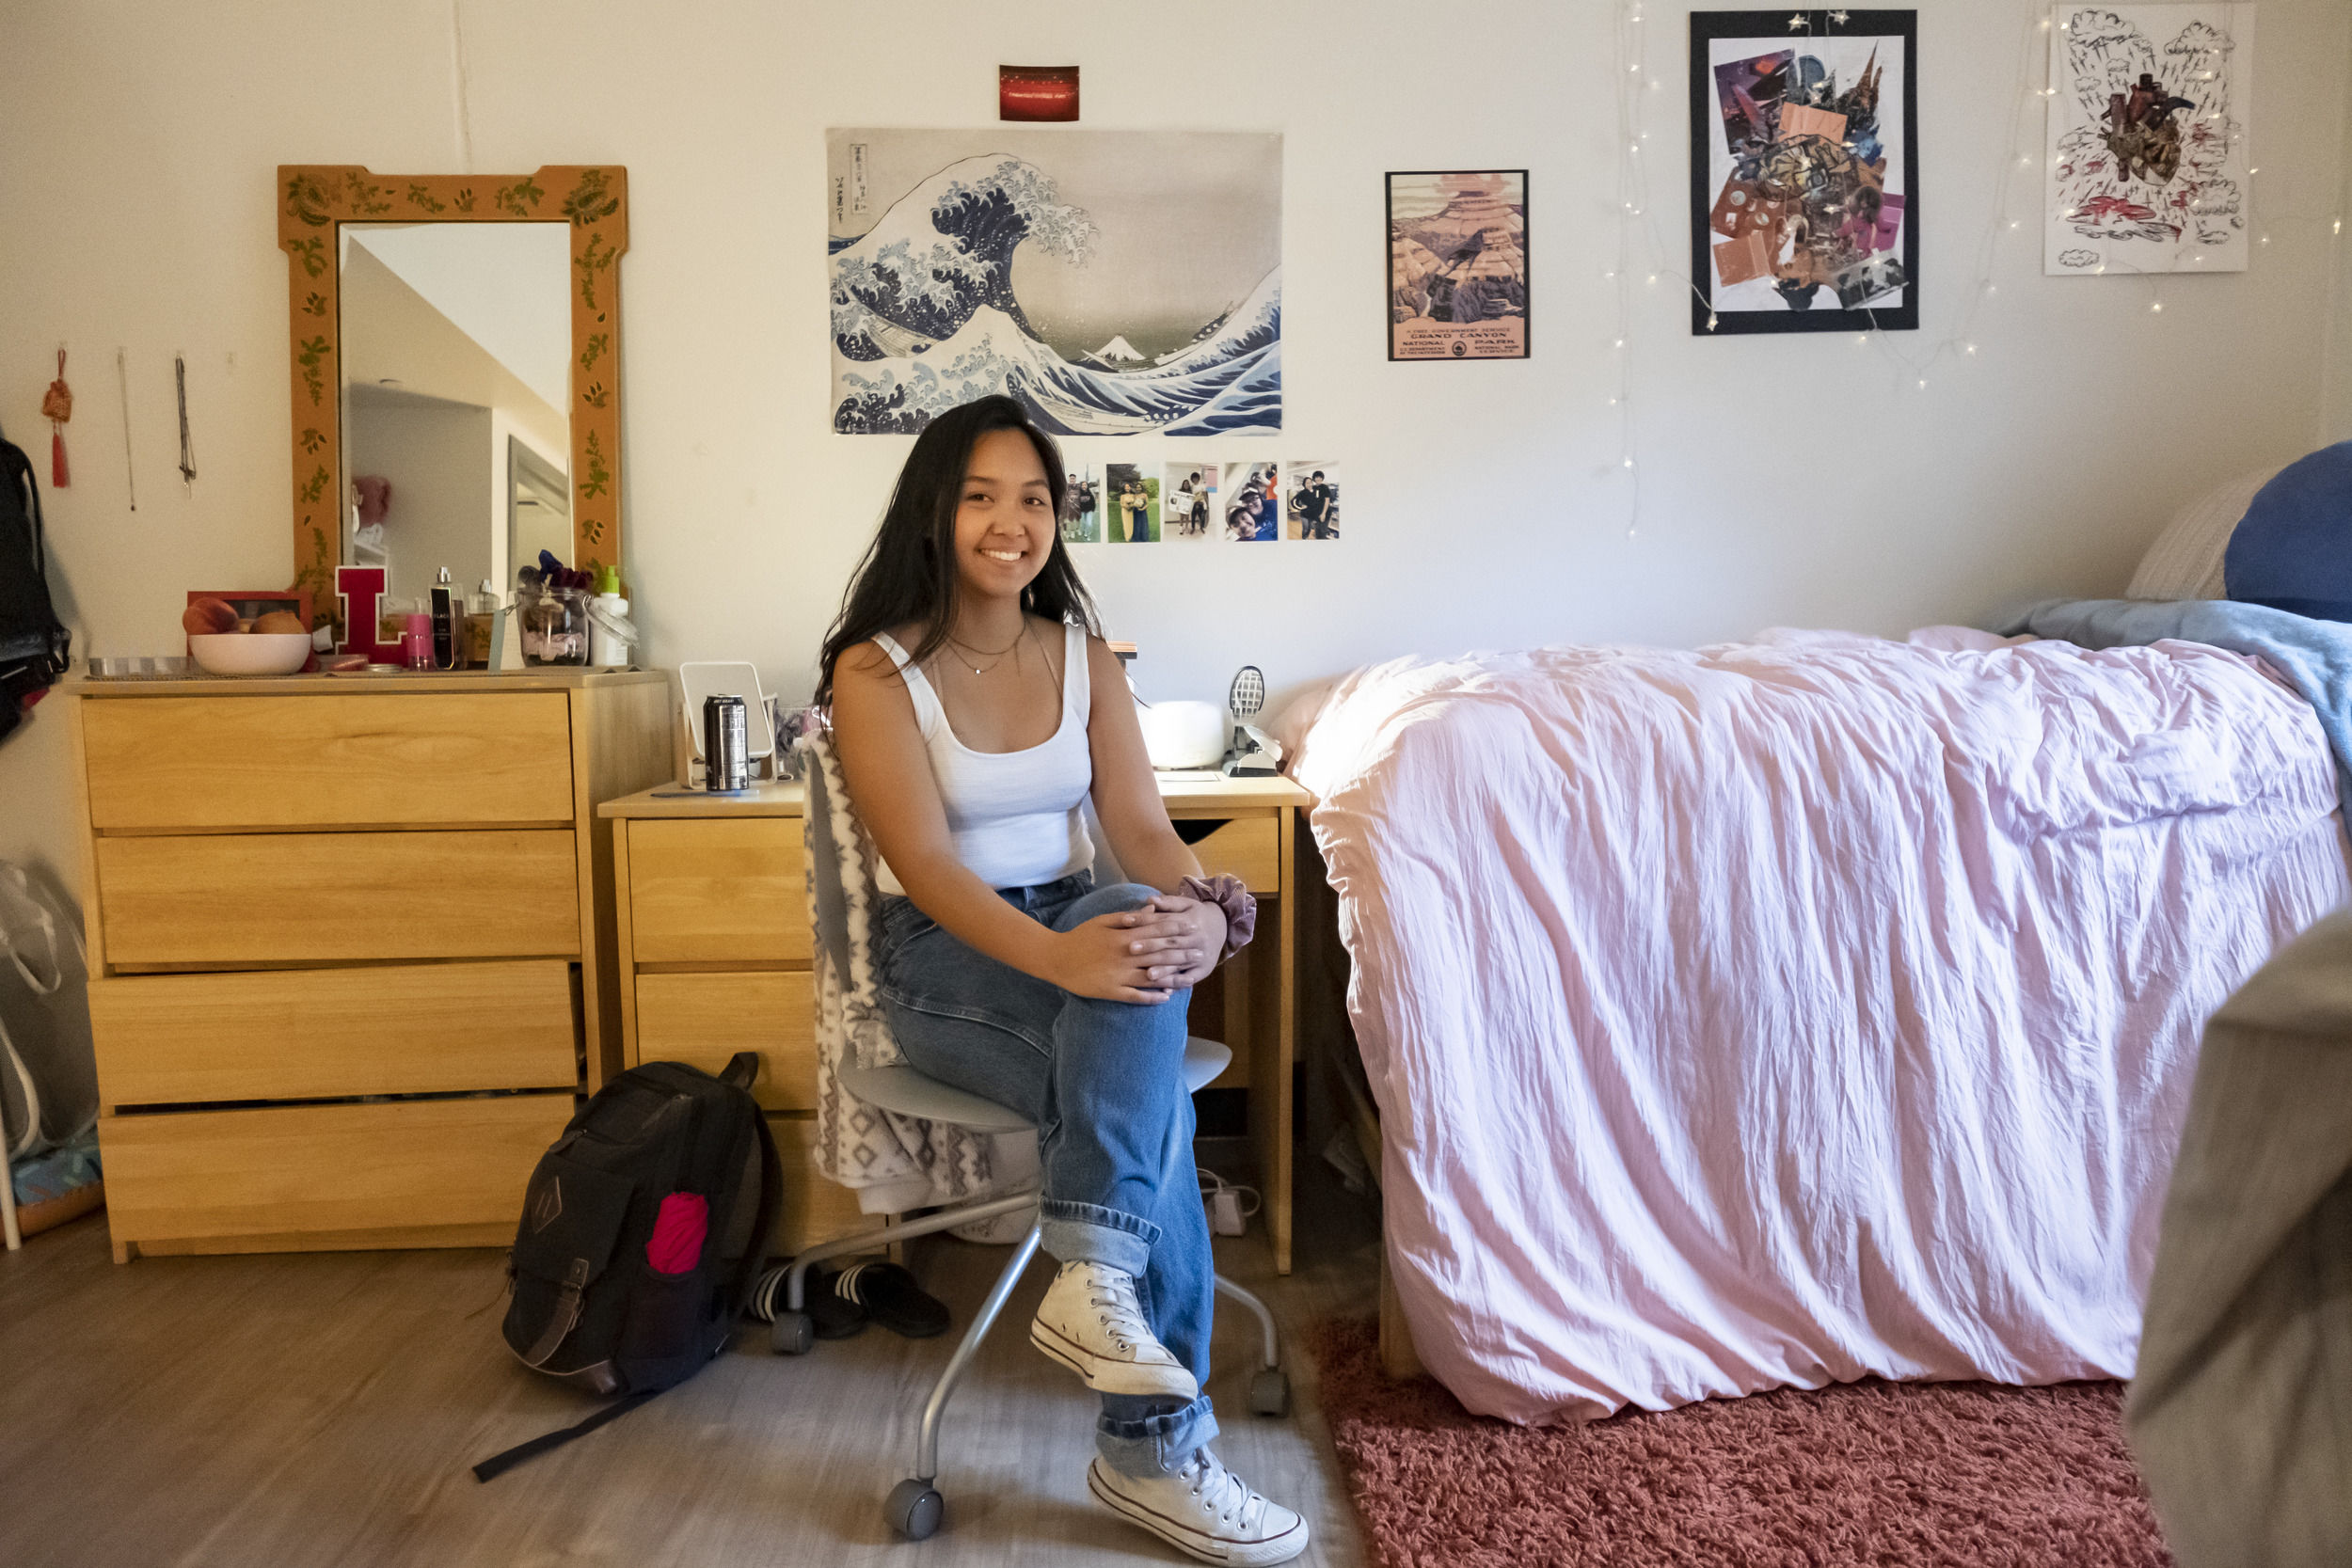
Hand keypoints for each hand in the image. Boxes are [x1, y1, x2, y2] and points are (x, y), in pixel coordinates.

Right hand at [1051, 909, 1203, 1002]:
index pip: (1156, 932)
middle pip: (1159, 954)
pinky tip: (1165, 998)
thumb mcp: (1102, 921)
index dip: (1176, 930)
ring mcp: (1119, 975)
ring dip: (1173, 977)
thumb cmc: (1079, 937)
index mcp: (1123, 936)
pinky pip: (1135, 996)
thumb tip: (1152, 910)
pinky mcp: (1111, 991)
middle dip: (1182, 953)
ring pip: (1152, 977)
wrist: (1055, 958)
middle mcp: (1124, 956)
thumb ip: (1128, 917)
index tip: (1193, 929)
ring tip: (1191, 977)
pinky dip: (1151, 997)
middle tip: (1201, 952)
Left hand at [1140, 893, 1226, 988]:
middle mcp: (1197, 938)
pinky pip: (1190, 979)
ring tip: (1148, 974)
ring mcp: (1201, 955)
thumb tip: (1149, 900)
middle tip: (1131, 948)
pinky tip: (1164, 992)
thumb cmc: (1195, 915)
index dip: (1144, 920)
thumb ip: (1168, 903)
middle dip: (1151, 945)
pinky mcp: (1204, 970)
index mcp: (1190, 920)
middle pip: (1171, 942)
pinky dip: (1177, 985)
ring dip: (1164, 970)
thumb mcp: (1186, 904)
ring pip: (1180, 962)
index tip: (1125, 921)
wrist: (1221, 927)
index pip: (1164, 920)